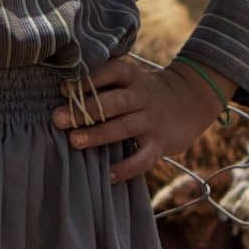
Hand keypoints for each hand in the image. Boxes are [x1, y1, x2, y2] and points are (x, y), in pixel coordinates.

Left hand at [58, 53, 228, 186]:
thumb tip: (62, 93)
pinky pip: (143, 158)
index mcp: (132, 76)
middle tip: (57, 119)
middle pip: (112, 102)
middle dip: (84, 110)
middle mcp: (142, 96)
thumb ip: (103, 82)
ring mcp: (152, 121)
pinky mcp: (160, 144)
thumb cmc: (144, 91)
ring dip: (98, 135)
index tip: (64, 89)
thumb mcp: (130, 78)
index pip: (110, 72)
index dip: (87, 80)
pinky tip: (108, 175)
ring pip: (124, 128)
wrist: (191, 100)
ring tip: (74, 141)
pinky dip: (126, 168)